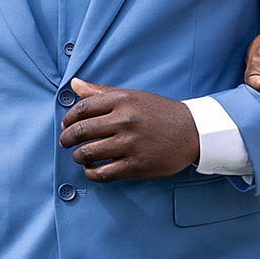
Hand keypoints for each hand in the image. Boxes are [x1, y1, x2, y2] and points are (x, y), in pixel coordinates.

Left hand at [59, 80, 199, 182]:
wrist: (193, 132)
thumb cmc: (160, 113)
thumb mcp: (133, 96)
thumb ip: (101, 92)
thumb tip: (74, 84)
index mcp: (122, 101)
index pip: (82, 109)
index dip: (68, 119)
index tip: (66, 125)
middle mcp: (125, 121)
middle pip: (81, 131)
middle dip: (67, 139)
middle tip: (66, 143)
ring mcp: (130, 145)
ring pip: (88, 153)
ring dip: (78, 157)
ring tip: (81, 157)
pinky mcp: (136, 166)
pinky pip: (103, 173)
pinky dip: (92, 174)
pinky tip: (92, 170)